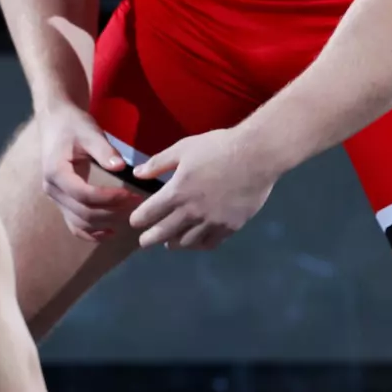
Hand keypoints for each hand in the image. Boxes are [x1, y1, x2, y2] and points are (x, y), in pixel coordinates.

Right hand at [36, 103, 140, 240]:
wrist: (55, 122)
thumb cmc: (73, 125)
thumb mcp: (90, 132)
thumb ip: (104, 151)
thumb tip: (121, 167)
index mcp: (56, 172)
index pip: (83, 195)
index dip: (108, 198)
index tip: (131, 194)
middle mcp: (52, 189)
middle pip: (83, 213)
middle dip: (112, 212)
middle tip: (136, 203)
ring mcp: (55, 198)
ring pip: (79, 223)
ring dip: (105, 223)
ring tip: (129, 213)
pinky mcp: (62, 201)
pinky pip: (75, 224)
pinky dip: (92, 233)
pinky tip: (111, 232)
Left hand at [128, 128, 277, 250]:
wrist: (256, 155)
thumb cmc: (217, 147)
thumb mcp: (183, 148)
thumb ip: (158, 163)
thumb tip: (137, 173)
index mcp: (177, 192)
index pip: (149, 213)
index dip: (138, 219)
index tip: (135, 222)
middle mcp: (192, 212)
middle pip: (164, 233)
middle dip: (150, 239)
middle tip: (144, 242)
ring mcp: (212, 222)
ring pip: (187, 242)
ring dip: (174, 243)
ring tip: (169, 243)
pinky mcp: (230, 227)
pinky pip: (210, 243)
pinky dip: (199, 244)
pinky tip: (195, 241)